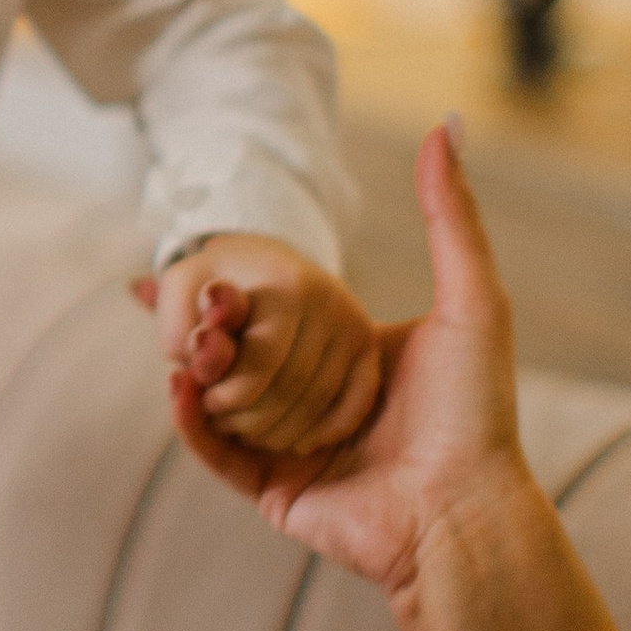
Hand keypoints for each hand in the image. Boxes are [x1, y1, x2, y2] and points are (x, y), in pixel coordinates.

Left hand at [136, 234, 383, 457]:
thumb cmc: (210, 288)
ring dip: (279, 431)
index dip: (224, 397)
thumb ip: (181, 329)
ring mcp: (353, 323)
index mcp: (283, 284)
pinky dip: (323, 431)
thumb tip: (198, 353)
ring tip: (251, 428)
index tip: (205, 399)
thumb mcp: (181, 296)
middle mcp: (328, 300)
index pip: (259, 366)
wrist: (259, 265)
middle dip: (248, 418)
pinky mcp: (368, 345)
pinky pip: (354, 406)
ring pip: (319, 405)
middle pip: (290, 391)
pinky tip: (295, 437)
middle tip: (225, 420)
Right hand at [166, 129, 530, 604]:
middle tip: (154, 287)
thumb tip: (445, 122)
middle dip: (200, 324)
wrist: (465, 508)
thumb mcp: (471, 297)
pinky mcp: (275, 492)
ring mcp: (294, 448)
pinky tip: (179, 384)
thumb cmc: (476, 409)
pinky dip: (192, 420)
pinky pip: (218, 453)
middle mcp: (320, 402)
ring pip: (224, 400)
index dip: (234, 285)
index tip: (189, 251)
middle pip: (243, 353)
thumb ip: (451, 214)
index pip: (281, 311)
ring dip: (194, 365)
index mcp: (355, 358)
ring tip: (176, 334)